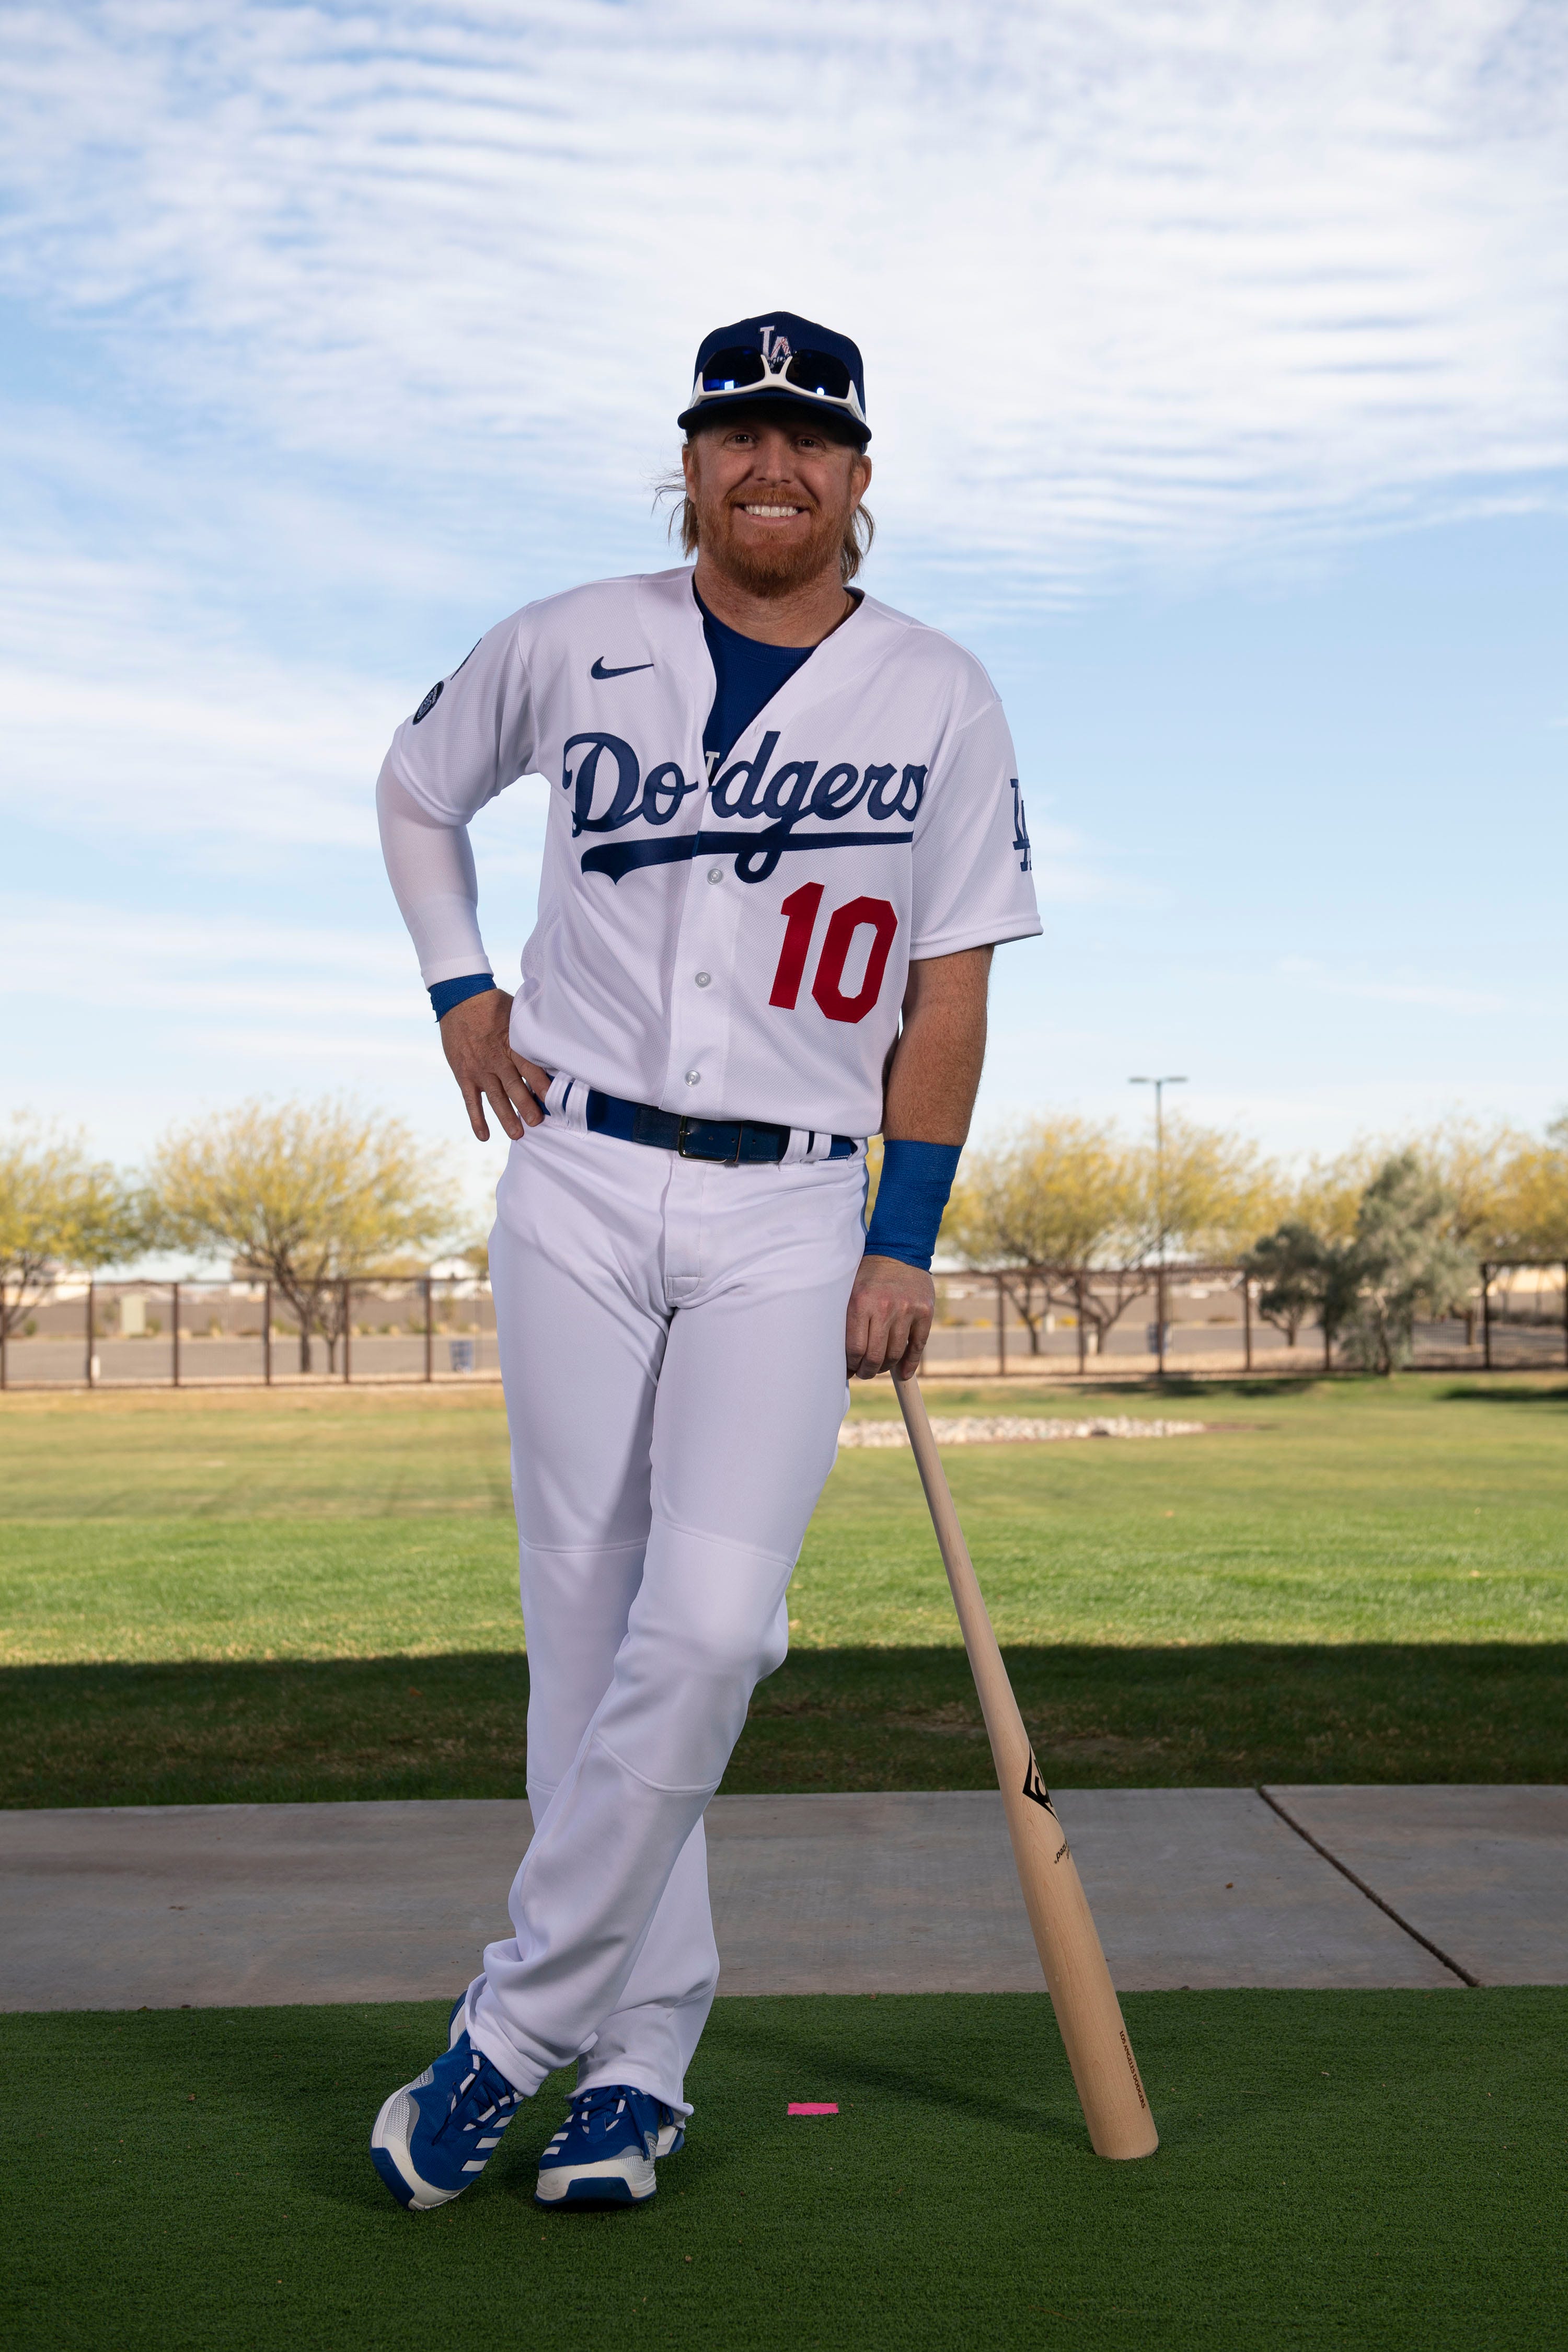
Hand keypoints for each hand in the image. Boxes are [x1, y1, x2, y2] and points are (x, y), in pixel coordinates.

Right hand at [439, 989, 550, 1141]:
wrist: (459, 999)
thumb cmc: (493, 1006)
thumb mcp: (516, 1013)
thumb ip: (532, 1031)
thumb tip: (558, 1040)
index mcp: (511, 1043)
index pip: (529, 1066)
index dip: (541, 1083)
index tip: (554, 1098)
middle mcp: (495, 1059)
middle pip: (513, 1086)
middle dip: (526, 1106)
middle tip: (538, 1123)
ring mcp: (479, 1069)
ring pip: (495, 1097)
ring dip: (506, 1117)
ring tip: (518, 1135)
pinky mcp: (464, 1075)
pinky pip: (470, 1101)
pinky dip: (477, 1119)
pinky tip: (484, 1136)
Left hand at [845, 1254, 934, 1380]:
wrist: (900, 1251)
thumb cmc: (869, 1275)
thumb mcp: (851, 1291)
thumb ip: (847, 1320)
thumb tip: (844, 1357)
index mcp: (860, 1303)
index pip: (855, 1348)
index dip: (851, 1365)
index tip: (849, 1369)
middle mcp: (884, 1307)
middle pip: (875, 1356)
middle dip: (867, 1371)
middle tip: (864, 1373)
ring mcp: (907, 1310)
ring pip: (895, 1354)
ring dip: (886, 1367)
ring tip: (879, 1367)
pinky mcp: (925, 1312)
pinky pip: (918, 1346)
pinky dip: (910, 1364)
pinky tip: (903, 1373)